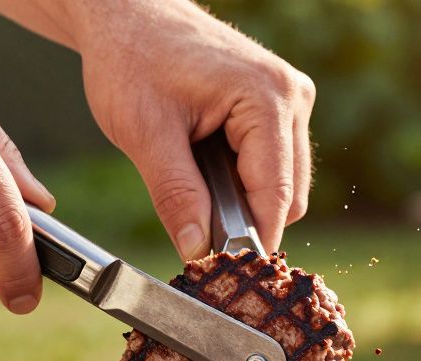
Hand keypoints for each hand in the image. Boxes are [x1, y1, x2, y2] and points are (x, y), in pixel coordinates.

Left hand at [75, 2, 314, 259]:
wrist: (127, 14)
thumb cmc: (131, 58)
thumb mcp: (145, 133)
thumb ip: (176, 195)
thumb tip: (197, 252)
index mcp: (269, 98)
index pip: (277, 196)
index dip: (250, 242)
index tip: (222, 275)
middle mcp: (293, 97)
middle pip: (287, 197)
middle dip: (243, 220)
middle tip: (191, 225)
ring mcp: (290, 100)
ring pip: (282, 186)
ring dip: (240, 199)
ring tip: (190, 177)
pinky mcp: (277, 106)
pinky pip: (272, 165)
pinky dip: (240, 180)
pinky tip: (202, 163)